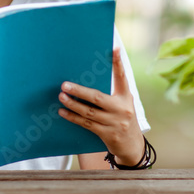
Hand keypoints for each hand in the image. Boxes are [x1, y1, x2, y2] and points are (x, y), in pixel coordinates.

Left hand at [57, 48, 143, 165]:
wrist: (131, 145)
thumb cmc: (122, 117)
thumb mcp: (122, 103)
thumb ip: (110, 92)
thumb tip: (88, 77)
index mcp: (126, 96)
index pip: (122, 77)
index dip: (118, 63)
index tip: (114, 49)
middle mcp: (122, 109)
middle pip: (97, 97)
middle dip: (79, 91)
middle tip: (64, 85)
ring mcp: (115, 123)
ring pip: (89, 112)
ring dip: (73, 104)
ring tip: (61, 97)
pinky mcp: (107, 134)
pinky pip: (87, 124)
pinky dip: (73, 117)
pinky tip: (63, 112)